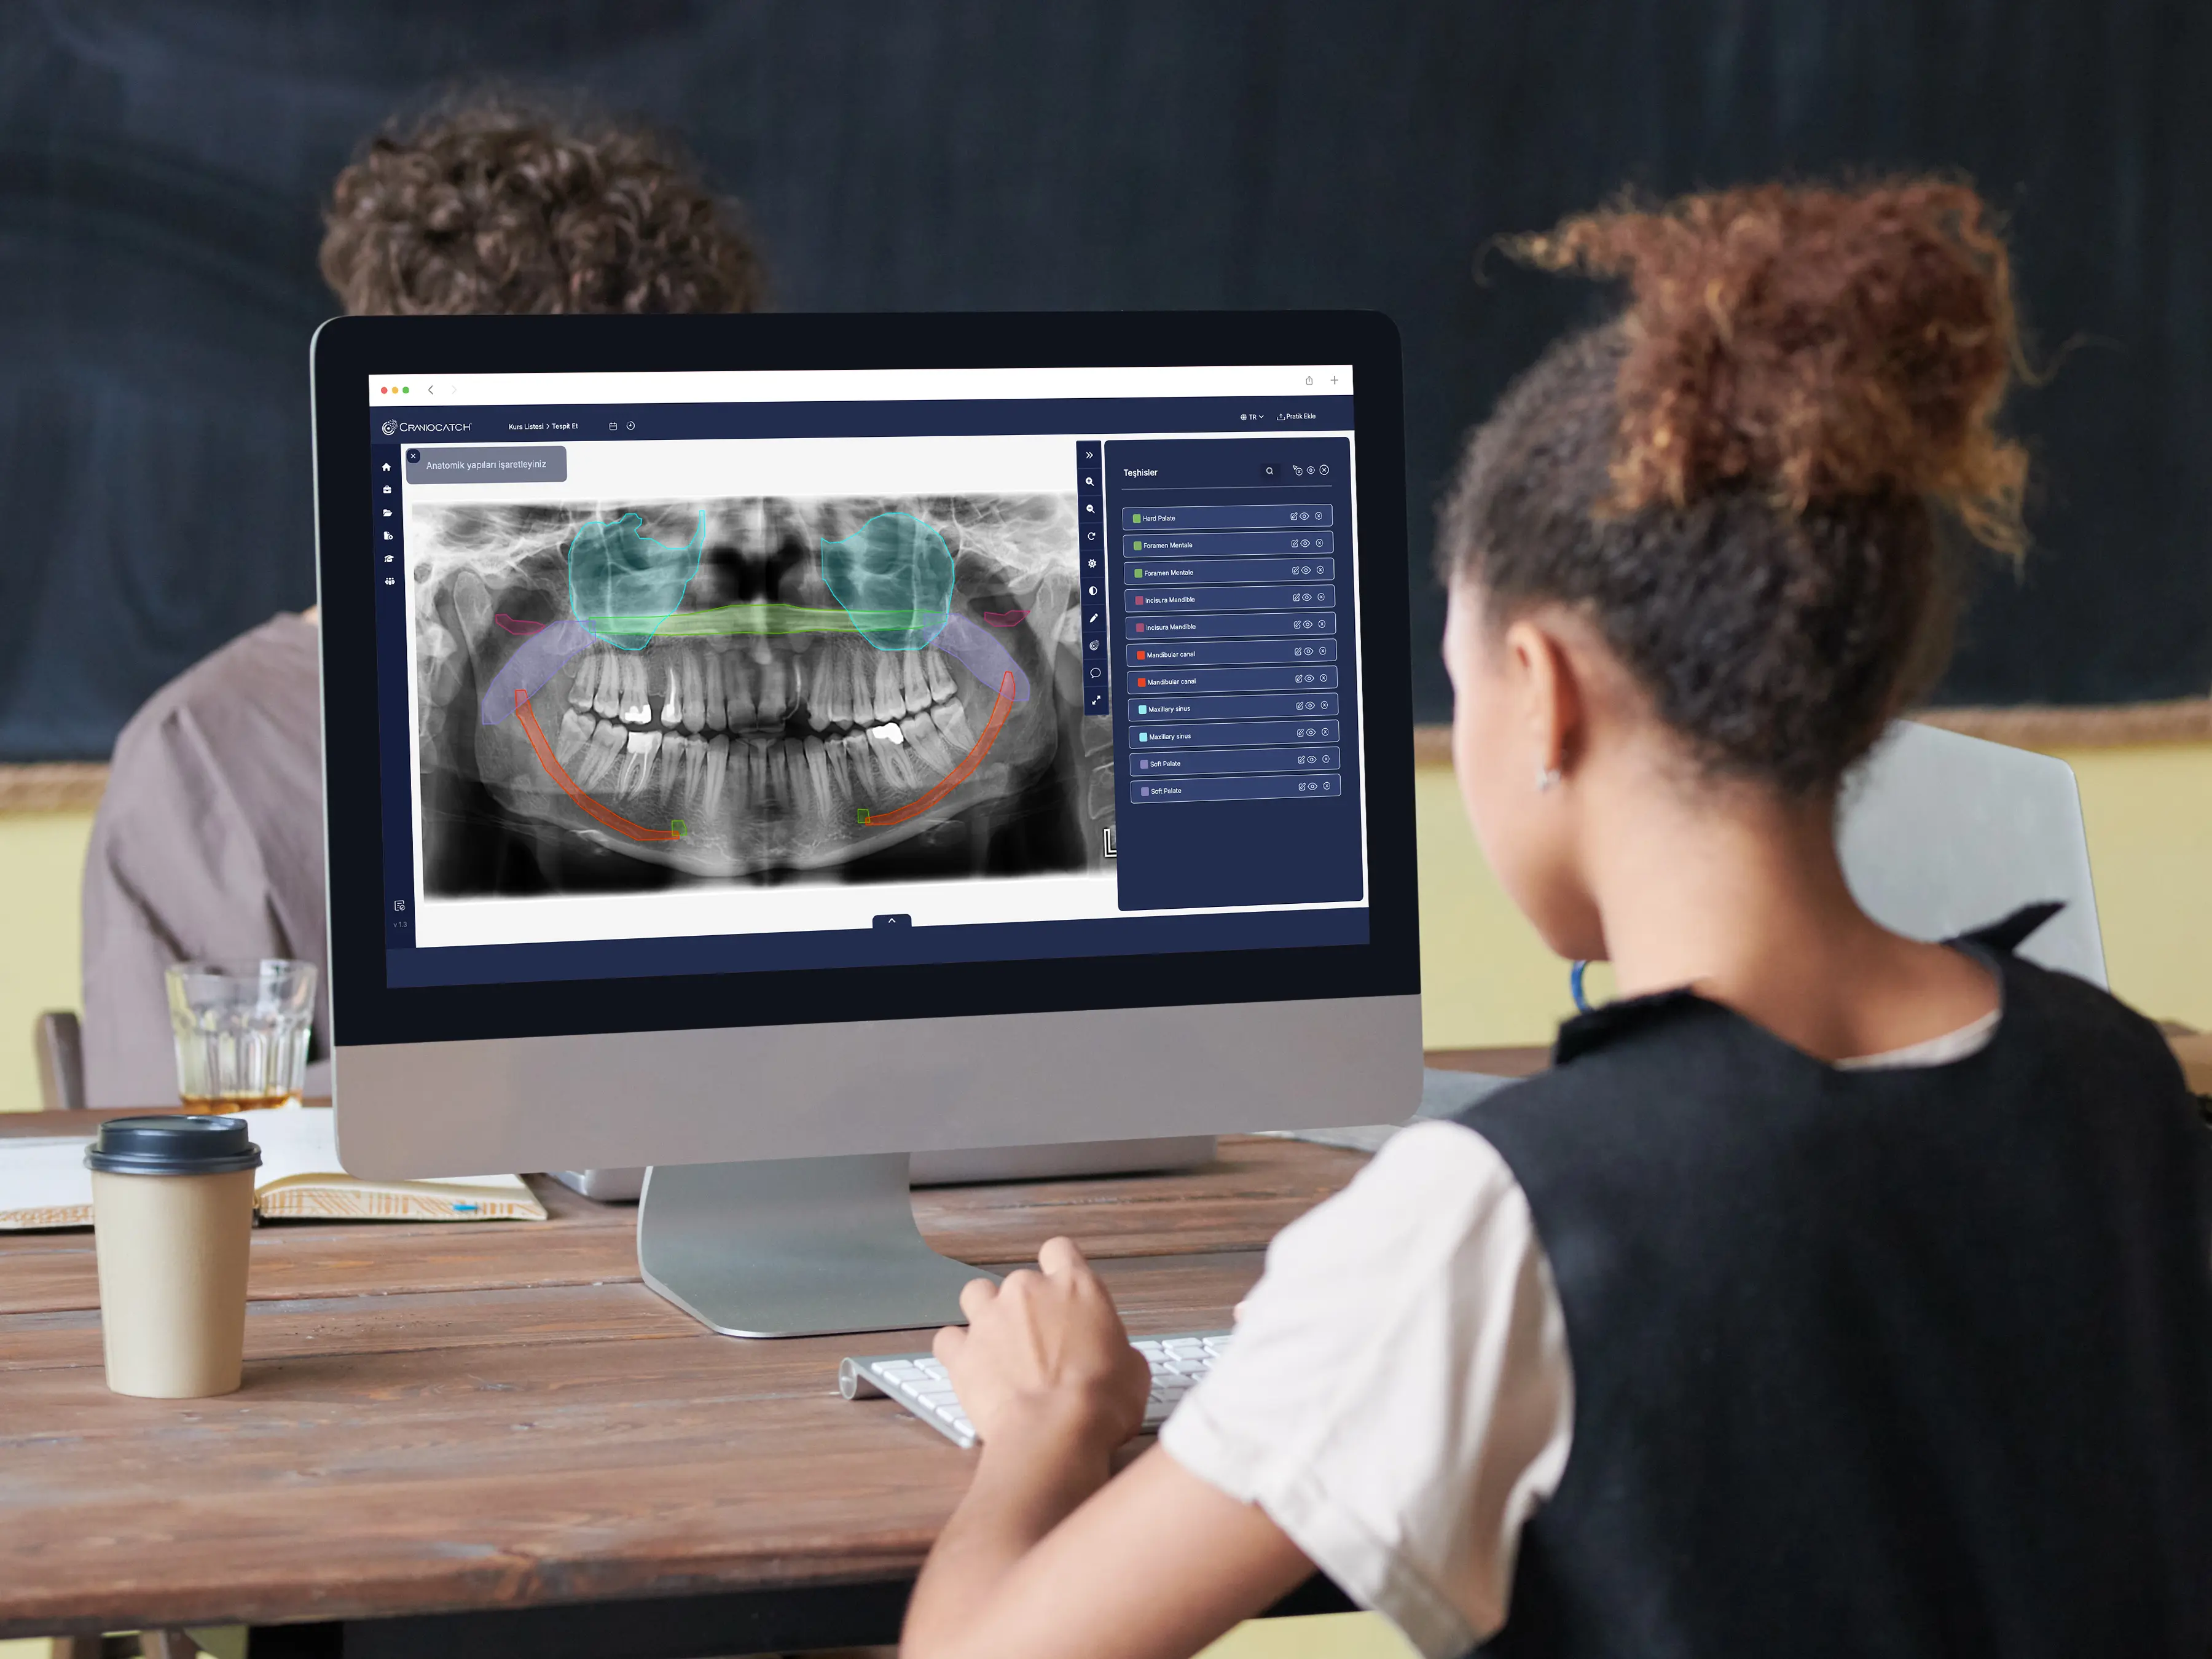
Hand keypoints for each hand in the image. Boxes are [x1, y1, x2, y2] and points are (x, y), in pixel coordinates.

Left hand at [933, 1236, 1150, 1450]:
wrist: (1055, 1433)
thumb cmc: (1100, 1403)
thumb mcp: (1133, 1370)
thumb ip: (1115, 1349)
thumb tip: (1114, 1359)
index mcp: (1075, 1287)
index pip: (1059, 1250)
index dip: (1058, 1268)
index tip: (1060, 1289)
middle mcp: (1028, 1291)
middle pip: (1019, 1281)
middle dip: (1025, 1307)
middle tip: (1039, 1343)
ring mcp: (990, 1318)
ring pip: (976, 1294)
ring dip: (986, 1315)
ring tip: (999, 1347)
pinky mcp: (962, 1351)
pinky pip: (948, 1339)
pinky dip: (957, 1351)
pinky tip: (971, 1368)